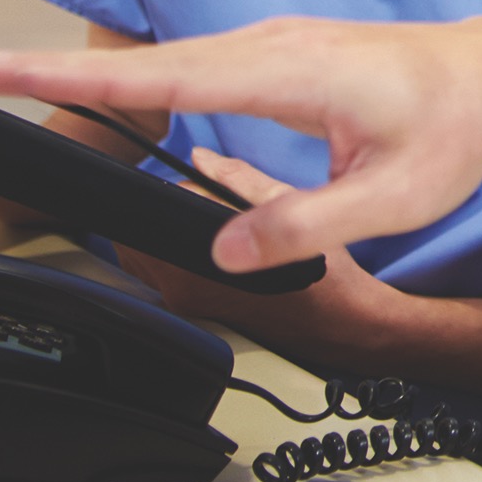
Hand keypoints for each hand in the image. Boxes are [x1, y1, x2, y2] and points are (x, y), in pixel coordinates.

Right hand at [0, 15, 481, 273]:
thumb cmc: (454, 128)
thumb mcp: (397, 198)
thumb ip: (309, 225)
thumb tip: (224, 252)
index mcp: (294, 73)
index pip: (166, 76)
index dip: (81, 77)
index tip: (8, 68)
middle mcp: (275, 47)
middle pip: (150, 63)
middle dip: (65, 68)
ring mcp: (273, 47)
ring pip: (171, 63)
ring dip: (101, 74)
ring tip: (23, 84)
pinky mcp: (274, 59)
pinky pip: (195, 68)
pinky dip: (146, 79)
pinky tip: (112, 95)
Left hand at [119, 150, 429, 376]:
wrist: (339, 321)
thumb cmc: (322, 271)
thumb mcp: (286, 205)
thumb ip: (238, 179)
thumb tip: (202, 159)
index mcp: (197, 260)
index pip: (157, 211)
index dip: (174, 188)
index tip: (200, 182)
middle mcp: (181, 287)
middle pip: (141, 235)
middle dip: (167, 210)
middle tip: (208, 199)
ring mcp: (184, 303)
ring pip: (150, 255)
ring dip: (171, 233)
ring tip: (216, 222)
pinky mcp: (192, 311)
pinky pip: (167, 274)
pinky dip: (182, 254)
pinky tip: (220, 246)